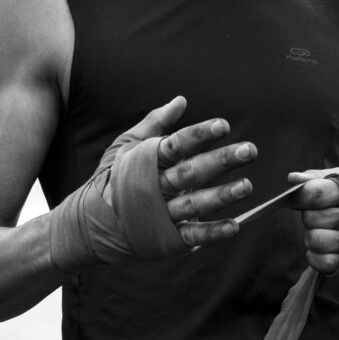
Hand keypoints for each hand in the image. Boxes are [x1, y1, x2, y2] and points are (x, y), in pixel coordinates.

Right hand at [101, 95, 255, 249]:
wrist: (88, 225)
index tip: (223, 125)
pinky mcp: (165, 239)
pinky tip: (235, 225)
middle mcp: (154, 187)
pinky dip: (212, 232)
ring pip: (193, 204)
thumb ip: (156, 122)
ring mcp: (160, 214)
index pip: (175, 145)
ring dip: (221, 196)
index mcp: (146, 162)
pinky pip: (191, 236)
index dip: (199, 135)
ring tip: (247, 186)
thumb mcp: (127, 145)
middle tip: (249, 150)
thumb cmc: (113, 178)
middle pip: (190, 172)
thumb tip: (181, 100)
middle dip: (221, 161)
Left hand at [287, 168, 338, 273]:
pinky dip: (317, 256)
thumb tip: (293, 178)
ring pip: (314, 240)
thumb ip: (316, 179)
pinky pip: (322, 262)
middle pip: (310, 218)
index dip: (301, 195)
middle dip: (310, 216)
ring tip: (325, 232)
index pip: (316, 193)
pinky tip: (325, 249)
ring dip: (313, 237)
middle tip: (321, 216)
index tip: (294, 197)